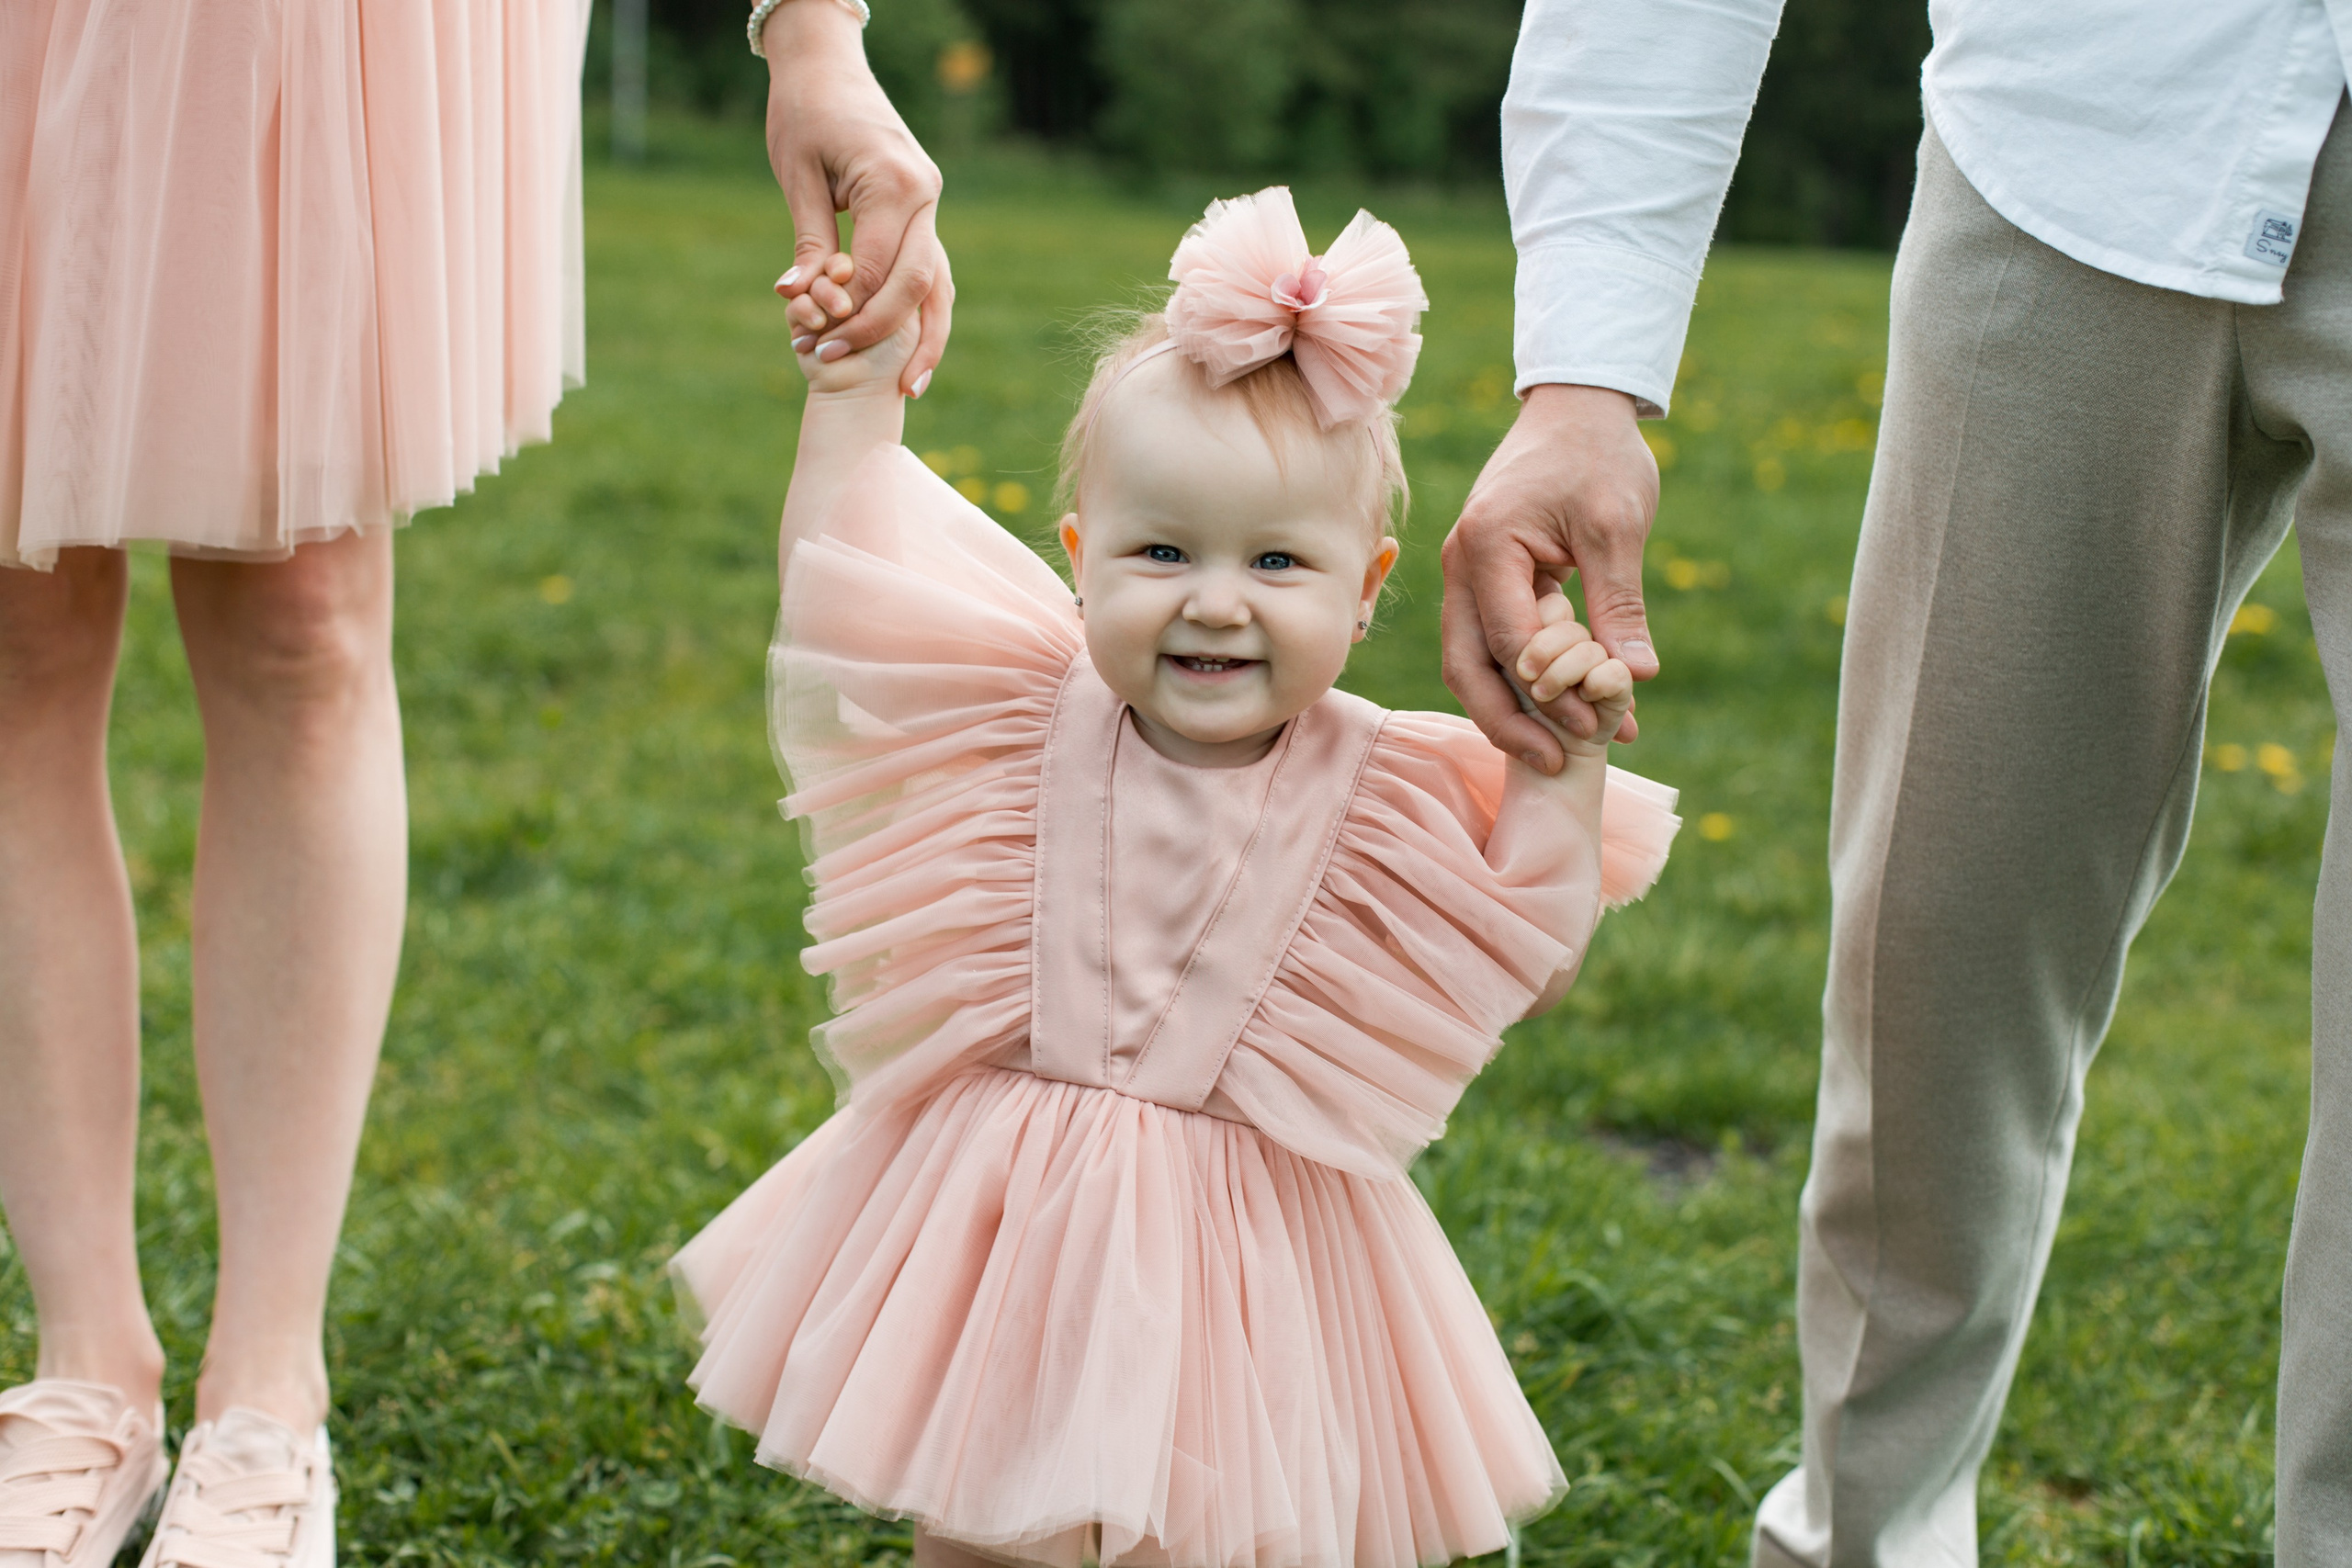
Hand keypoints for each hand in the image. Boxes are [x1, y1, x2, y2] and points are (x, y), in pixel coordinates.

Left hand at [762, 0, 953, 396]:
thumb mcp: (797, 174)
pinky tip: (914, 353)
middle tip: (836, 363)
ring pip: (938, 284)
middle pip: (916, 284)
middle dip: (881, 333)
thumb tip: (794, 297)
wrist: (829, 64)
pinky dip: (924, 312)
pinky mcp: (925, 208)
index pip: (876, 268)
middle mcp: (925, 196)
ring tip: (910, 388)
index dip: (847, 311)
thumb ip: (808, 241)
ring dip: (926, 338)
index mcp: (894, 184)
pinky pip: (932, 270)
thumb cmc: (805, 111)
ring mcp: (931, 203)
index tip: (811, 341)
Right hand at [1441, 383, 1658, 773]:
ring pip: (1469, 660)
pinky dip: (1521, 679)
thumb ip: (1619, 602)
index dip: (1549, 690)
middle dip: (1508, 721)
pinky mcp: (1485, 579)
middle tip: (1557, 763)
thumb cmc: (1599, 455)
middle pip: (1466, 665)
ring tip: (1557, 749)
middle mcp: (1461, 564)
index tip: (1594, 724)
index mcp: (1486, 546)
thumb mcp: (1617, 526)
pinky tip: (1561, 706)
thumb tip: (1636, 676)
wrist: (1576, 407)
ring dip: (1510, 709)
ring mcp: (1467, 574)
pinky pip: (1490, 641)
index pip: (1508, 639)